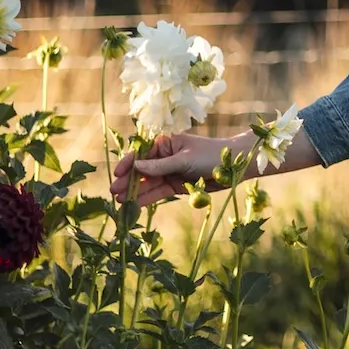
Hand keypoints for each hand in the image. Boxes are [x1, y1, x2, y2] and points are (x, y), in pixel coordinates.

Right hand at [112, 133, 239, 205]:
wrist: (233, 166)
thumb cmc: (210, 155)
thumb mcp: (184, 159)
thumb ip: (160, 165)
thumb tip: (136, 166)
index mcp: (165, 144)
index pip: (142, 154)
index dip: (128, 164)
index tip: (117, 175)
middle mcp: (165, 157)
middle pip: (142, 170)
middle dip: (128, 181)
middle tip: (114, 192)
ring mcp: (170, 172)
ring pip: (149, 183)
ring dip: (135, 192)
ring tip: (120, 202)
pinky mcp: (176, 185)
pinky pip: (159, 192)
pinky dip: (148, 198)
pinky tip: (135, 205)